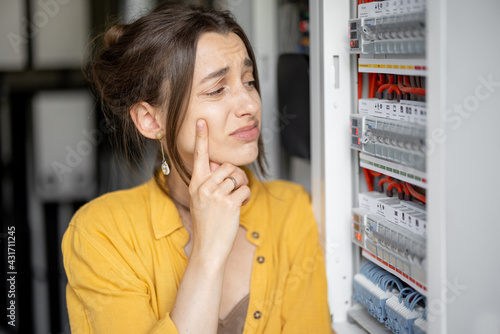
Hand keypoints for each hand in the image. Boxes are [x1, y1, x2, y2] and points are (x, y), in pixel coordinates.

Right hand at [188, 119, 250, 262]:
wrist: (208, 248)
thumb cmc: (207, 224)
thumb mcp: (200, 201)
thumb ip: (209, 183)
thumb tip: (224, 170)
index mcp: (195, 184)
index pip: (199, 157)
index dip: (201, 138)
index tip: (201, 121)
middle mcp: (203, 187)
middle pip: (227, 166)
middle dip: (235, 176)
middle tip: (234, 190)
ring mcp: (215, 194)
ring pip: (238, 177)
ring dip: (241, 187)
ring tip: (235, 200)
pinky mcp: (229, 203)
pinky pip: (245, 189)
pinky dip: (246, 197)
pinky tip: (240, 207)